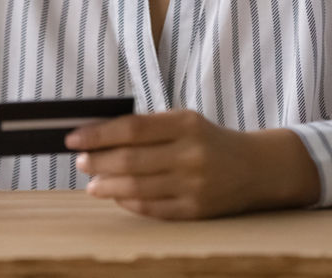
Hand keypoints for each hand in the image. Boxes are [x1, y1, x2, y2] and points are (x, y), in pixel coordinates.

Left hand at [66, 109, 319, 219]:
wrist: (257, 168)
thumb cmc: (210, 140)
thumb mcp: (185, 121)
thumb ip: (148, 128)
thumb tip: (99, 137)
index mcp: (186, 124)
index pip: (132, 128)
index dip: (98, 134)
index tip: (74, 138)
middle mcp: (191, 154)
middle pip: (131, 159)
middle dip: (98, 161)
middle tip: (81, 162)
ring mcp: (194, 184)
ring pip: (138, 187)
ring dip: (108, 186)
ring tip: (92, 184)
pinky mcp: (196, 210)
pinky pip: (152, 209)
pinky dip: (129, 203)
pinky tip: (117, 197)